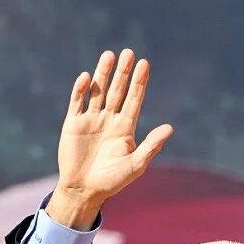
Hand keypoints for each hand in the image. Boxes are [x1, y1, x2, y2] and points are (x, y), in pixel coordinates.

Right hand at [48, 48, 172, 228]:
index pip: (134, 99)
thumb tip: (170, 128)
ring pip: (98, 91)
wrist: (84, 190)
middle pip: (117, 90)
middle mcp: (109, 119)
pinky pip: (77, 102)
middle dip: (123, 72)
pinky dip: (81, 90)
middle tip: (128, 53)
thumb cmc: (112, 181)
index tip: (144, 64)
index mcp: (125, 127)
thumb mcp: (135, 165)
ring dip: (103, 74)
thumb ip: (151, 146)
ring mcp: (91, 119)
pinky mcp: (73, 123)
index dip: (139, 82)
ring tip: (109, 55)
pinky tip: (87, 77)